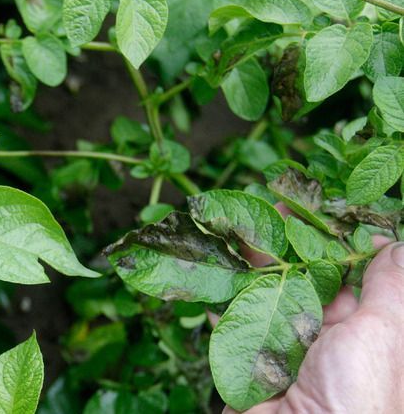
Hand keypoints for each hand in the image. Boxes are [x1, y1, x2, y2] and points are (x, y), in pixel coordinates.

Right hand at [221, 206, 403, 412]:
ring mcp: (281, 345)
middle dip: (289, 242)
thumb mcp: (381, 333)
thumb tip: (395, 245)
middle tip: (276, 205)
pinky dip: (221, 297)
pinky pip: (232, 319)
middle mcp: (321, 335)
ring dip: (252, 260)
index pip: (346, 273)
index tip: (319, 208)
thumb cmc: (354, 396)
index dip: (332, 239)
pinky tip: (214, 269)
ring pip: (265, 291)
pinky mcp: (247, 357)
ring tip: (240, 224)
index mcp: (359, 330)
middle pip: (302, 277)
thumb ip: (388, 286)